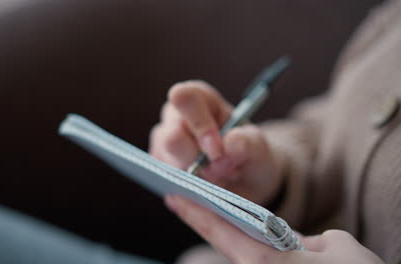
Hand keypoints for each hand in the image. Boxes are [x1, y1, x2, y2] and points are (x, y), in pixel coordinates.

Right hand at [149, 80, 283, 203]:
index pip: (184, 98)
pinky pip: (169, 187)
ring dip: (197, 180)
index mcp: (198, 100)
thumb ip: (247, 143)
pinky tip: (205, 187)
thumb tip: (229, 144)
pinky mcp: (160, 171)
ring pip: (168, 166)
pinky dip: (190, 192)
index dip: (199, 124)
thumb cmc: (248, 151)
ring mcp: (162, 145)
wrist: (246, 176)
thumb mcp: (257, 145)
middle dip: (198, 162)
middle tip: (223, 170)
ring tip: (218, 177)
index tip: (218, 149)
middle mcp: (174, 119)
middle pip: (171, 139)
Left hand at [165, 195, 383, 263]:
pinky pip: (253, 261)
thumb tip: (302, 244)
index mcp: (266, 262)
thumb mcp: (339, 248)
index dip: (196, 212)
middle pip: (223, 243)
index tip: (175, 197)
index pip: (222, 231)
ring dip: (220, 232)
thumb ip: (312, 240)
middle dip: (200, 219)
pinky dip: (241, 244)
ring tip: (201, 210)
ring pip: (237, 254)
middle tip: (178, 199)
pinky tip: (241, 233)